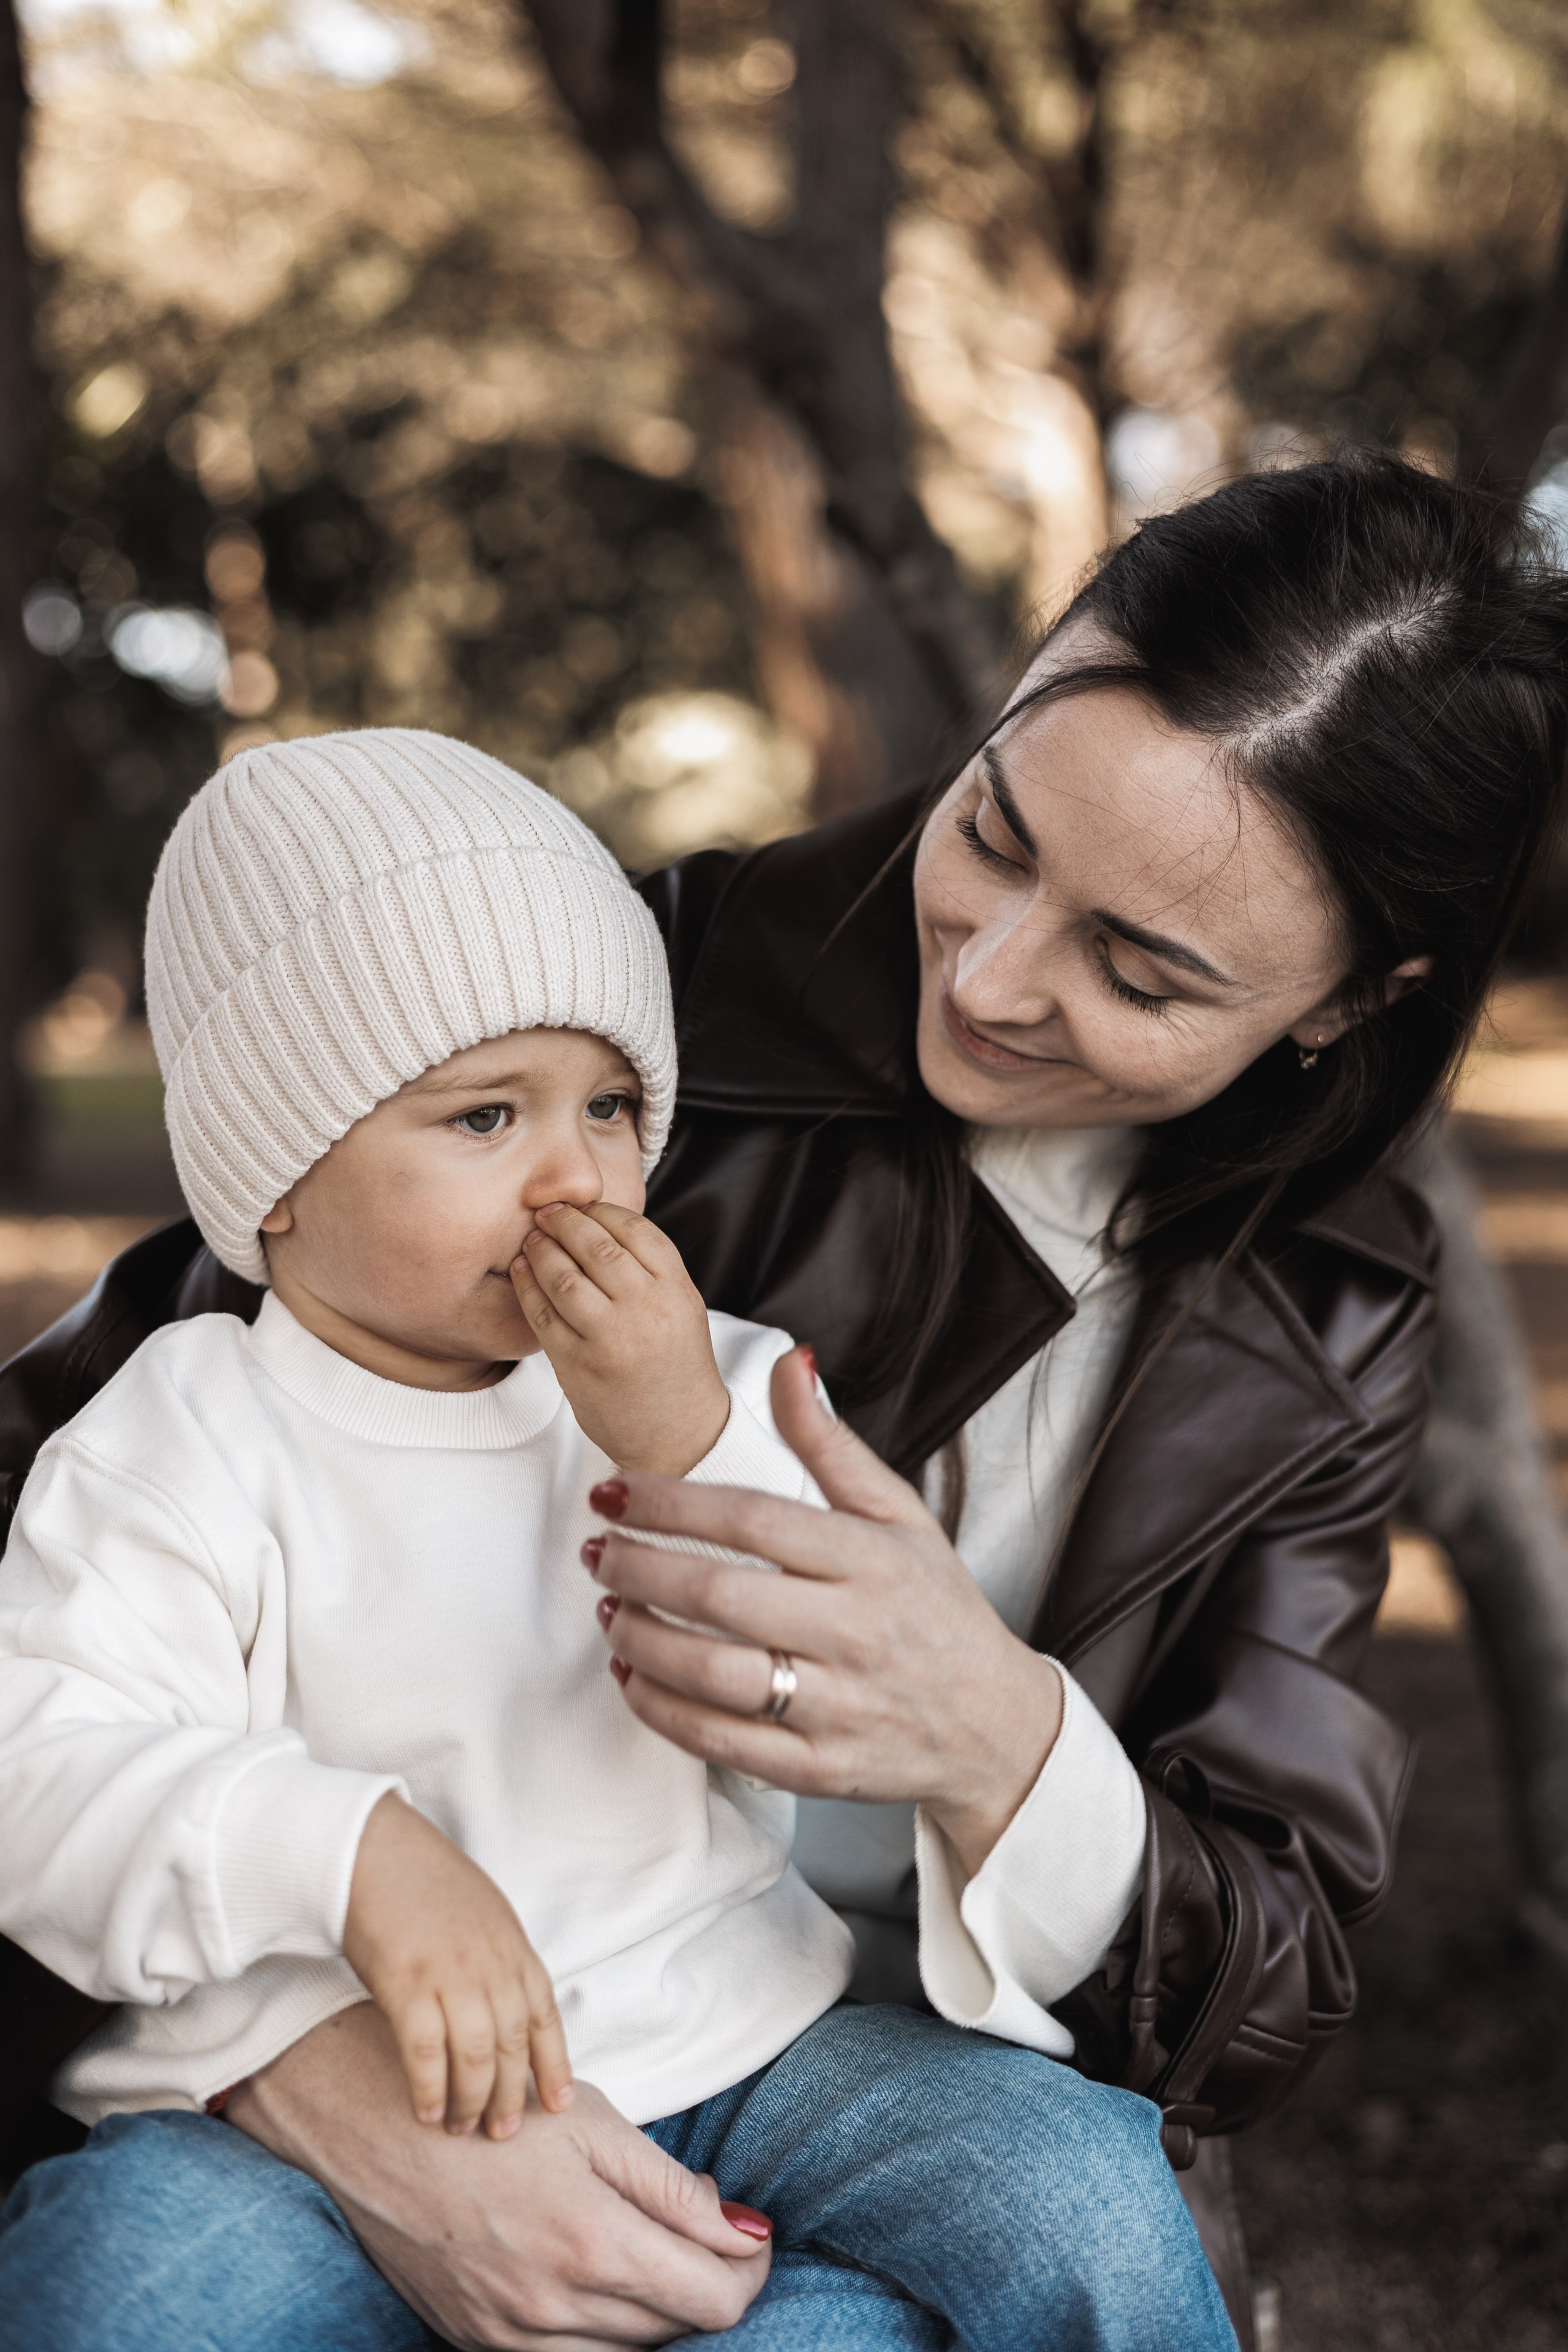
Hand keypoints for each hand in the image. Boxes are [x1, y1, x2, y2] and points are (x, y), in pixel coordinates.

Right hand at [228, 2002, 772, 2350]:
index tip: (748, 2236)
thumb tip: (748, 2235)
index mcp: (593, 2243)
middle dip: (705, 2282)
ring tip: (643, 2246)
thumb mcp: (597, 2126)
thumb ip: (676, 2190)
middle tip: (696, 2228)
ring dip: (654, 2310)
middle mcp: (554, 2306)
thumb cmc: (494, 2114)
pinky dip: (600, 2328)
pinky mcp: (481, 2343)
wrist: (380, 2132)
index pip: (714, 2301)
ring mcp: (513, 2335)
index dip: (750, 2271)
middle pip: (675, 2330)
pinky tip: (595, 2278)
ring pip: (625, 2351)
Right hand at [343, 1793, 572, 2139]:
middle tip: (503, 2133)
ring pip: (476, 2056)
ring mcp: (451, 1975)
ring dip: (472, 2100)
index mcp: (513, 1947)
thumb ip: (501, 1961)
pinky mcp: (407, 1985)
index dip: (554, 2066)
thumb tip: (508, 2011)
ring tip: (463, 2127)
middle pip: (513, 2046)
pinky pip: (426, 2051)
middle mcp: (491, 1965)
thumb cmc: (425, 1883)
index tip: (558, 2104)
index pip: (545, 2018)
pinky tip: (428, 2111)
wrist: (373, 1850)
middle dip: (512, 2096)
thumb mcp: (484, 1916)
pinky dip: (431, 2086)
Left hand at [511, 1202, 730, 1475]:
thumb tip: (596, 1223)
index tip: (581, 1205)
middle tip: (547, 1213)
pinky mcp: (577, 1365)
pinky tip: (522, 1272)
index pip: (634, 1230)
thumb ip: (650, 1269)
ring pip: (564, 1277)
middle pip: (596, 1246)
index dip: (600, 1210)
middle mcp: (646, 1310)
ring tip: (533, 1240)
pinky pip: (543, 1314)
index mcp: (676, 1291)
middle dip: (564, 1222)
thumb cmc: (676, 1367)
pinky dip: (527, 1287)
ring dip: (542, 1251)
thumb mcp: (683, 1308)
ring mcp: (610, 1339)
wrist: (678, 1435)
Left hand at [586, 1348, 1063, 1877]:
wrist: (997, 1726)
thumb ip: (832, 1443)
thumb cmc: (938, 1609)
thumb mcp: (901, 1513)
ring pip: (712, 1673)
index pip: (752, 1521)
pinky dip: (663, 1710)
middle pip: (719, 1595)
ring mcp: (837, 1706)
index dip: (671, 1502)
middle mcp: (855, 1633)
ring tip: (609, 1609)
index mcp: (871, 1560)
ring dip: (641, 1639)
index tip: (616, 1492)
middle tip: (598, 1550)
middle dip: (639, 1567)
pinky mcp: (819, 1769)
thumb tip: (788, 1362)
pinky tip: (633, 1678)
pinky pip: (722, 1742)